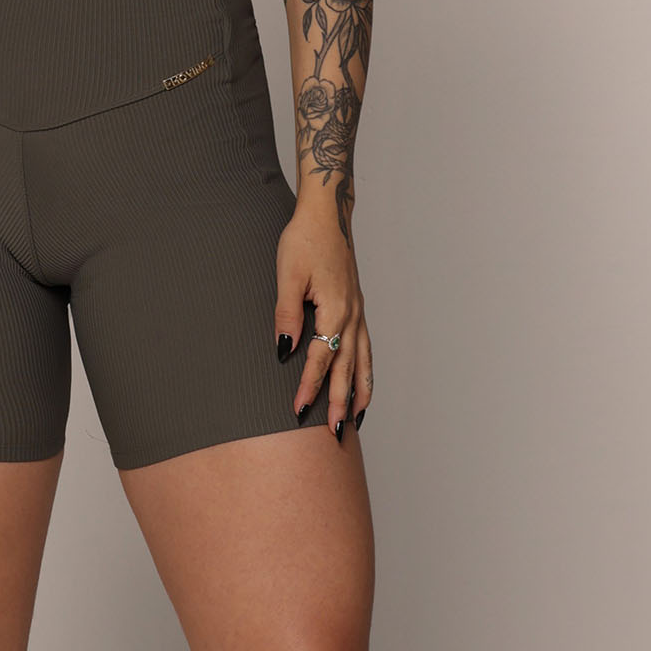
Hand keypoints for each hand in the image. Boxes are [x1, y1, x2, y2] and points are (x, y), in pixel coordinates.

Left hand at [273, 203, 371, 441]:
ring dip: (358, 392)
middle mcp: (352, 315)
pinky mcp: (356, 309)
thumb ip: (286, 314)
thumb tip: (284, 350)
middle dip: (339, 403)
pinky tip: (362, 386)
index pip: (320, 358)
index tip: (297, 411)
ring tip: (354, 420)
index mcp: (335, 309)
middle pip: (347, 368)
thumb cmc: (303, 241)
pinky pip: (366, 349)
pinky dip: (366, 372)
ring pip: (362, 362)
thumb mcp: (287, 276)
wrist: (327, 215)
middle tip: (334, 434)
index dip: (309, 386)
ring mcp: (358, 313)